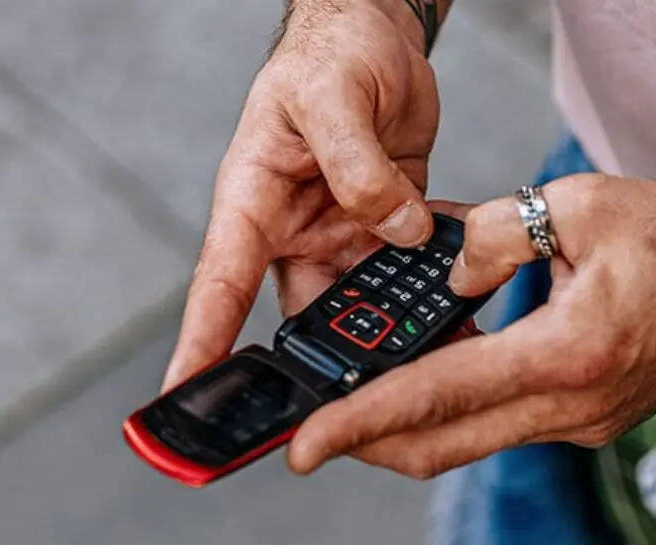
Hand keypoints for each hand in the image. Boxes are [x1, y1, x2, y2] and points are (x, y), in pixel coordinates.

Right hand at [163, 0, 438, 390]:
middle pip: (309, 314)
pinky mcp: (387, 226)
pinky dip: (439, 277)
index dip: (202, 344)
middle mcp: (294, 230)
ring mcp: (342, 232)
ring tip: (446, 340)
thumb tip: (395, 231)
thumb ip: (359, 167)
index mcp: (254, 202)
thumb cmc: (331, 52)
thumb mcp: (333, 98)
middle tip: (380, 394)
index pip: (220, 285)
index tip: (183, 396)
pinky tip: (471, 287)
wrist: (377, 34)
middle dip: (342, 355)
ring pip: (368, 301)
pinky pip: (409, 268)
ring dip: (404, 320)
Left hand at [286, 174, 655, 477]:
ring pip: (469, 443)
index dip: (360, 422)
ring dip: (407, 427)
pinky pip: (502, 428)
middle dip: (364, 441)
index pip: (439, 395)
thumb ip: (494, 236)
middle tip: (305, 429)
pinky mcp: (586, 424)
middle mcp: (572, 407)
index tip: (302, 445)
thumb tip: (442, 273)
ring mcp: (581, 425)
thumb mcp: (579, 207)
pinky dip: (456, 412)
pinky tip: (427, 377)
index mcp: (567, 352)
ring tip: (355, 396)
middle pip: (441, 445)